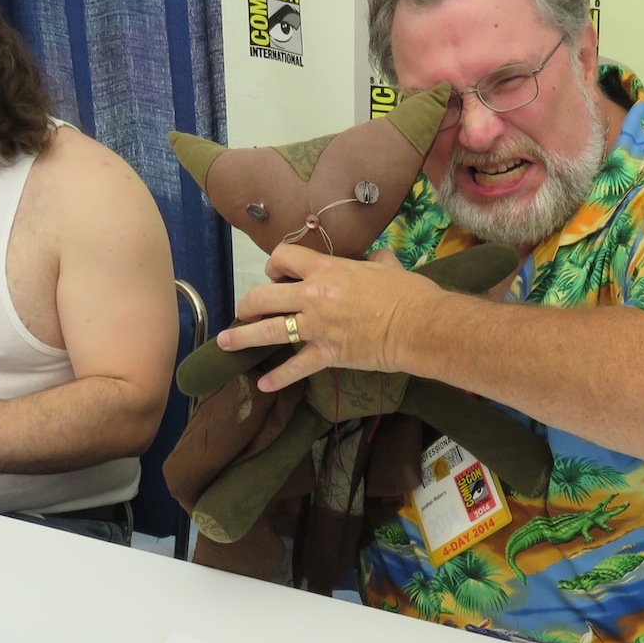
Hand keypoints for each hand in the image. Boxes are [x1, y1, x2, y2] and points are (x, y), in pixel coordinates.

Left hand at [216, 243, 439, 392]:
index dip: (274, 264)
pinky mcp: (326, 354)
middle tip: (246, 311)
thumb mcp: (385, 265)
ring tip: (225, 342)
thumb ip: (373, 259)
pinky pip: (295, 367)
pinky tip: (263, 385)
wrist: (417, 325)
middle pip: (264, 296)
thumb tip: (374, 258)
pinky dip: (278, 378)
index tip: (276, 273)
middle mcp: (312, 296)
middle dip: (249, 303)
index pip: (283, 257)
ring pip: (269, 330)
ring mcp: (316, 327)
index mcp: (326, 269)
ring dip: (243, 337)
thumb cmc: (406, 292)